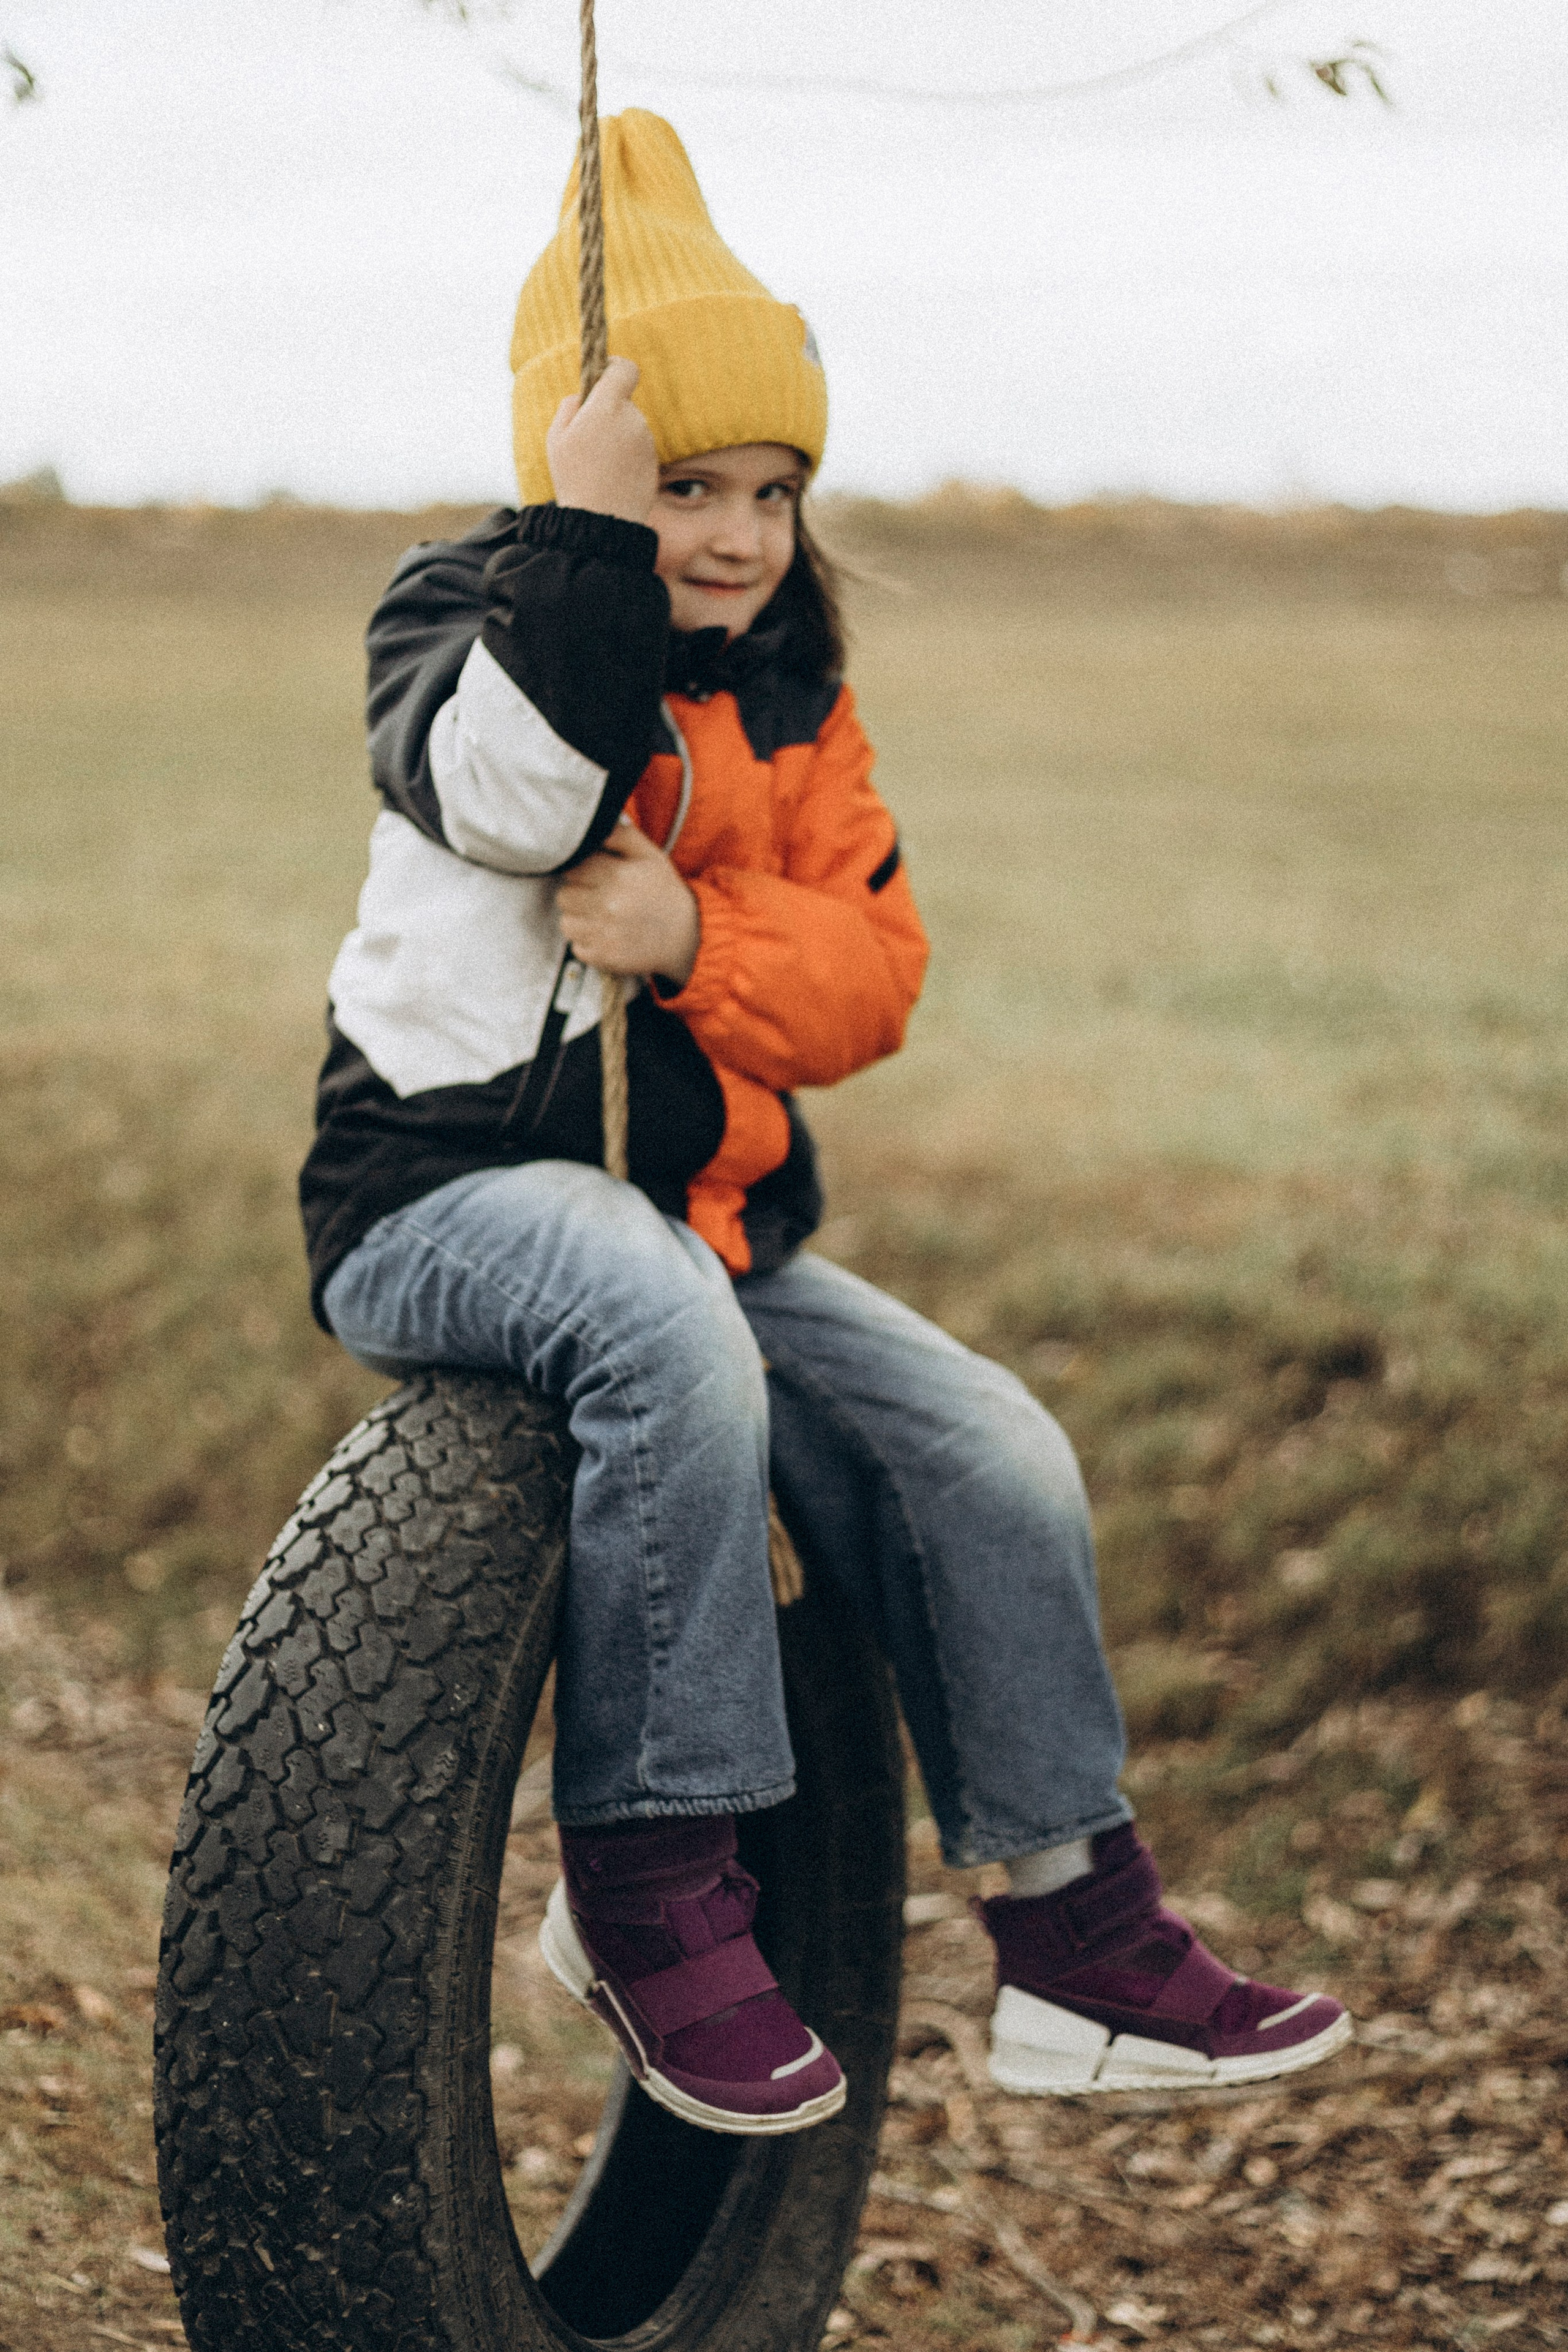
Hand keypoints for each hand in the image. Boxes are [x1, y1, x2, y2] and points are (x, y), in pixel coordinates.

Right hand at [546, 358, 658, 524]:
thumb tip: (583, 396)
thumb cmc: (573, 477)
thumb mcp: (557, 437)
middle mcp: (633, 419)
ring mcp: (647, 442)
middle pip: (623, 403)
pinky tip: (611, 477)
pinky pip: (638, 449)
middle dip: (607, 413)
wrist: (600, 520)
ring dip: (616, 437)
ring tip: (597, 465)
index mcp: (608, 407)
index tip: (604, 374)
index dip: (615, 367)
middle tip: (587, 440)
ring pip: (630, 427)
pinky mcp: (653, 462)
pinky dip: (626, 457)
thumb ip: (571, 406)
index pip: (625, 369)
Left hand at [557, 820, 700, 984]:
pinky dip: (587, 944)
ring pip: (566, 923)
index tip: (594, 876)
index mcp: (617, 875)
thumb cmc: (664, 891)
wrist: (687, 936)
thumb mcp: (649, 855)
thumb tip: (593, 825)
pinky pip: (576, 948)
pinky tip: (606, 936)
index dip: (581, 871)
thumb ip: (620, 834)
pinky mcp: (604, 957)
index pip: (572, 869)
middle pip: (564, 896)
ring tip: (601, 918)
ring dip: (579, 920)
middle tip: (597, 897)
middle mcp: (608, 905)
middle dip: (577, 895)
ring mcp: (604, 934)